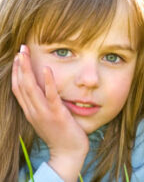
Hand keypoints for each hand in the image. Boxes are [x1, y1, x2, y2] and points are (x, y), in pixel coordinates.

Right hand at [12, 45, 88, 181]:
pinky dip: (48, 81)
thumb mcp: (47, 118)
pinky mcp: (57, 114)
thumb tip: (44, 90)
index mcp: (30, 111)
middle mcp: (33, 111)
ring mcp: (44, 112)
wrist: (68, 152)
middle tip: (21, 49)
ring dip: (28, 69)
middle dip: (20, 65)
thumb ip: (43, 105)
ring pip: (30, 87)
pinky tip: (48, 69)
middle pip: (21, 84)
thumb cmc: (60, 134)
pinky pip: (50, 95)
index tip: (18, 57)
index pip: (18, 88)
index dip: (17, 72)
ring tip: (26, 53)